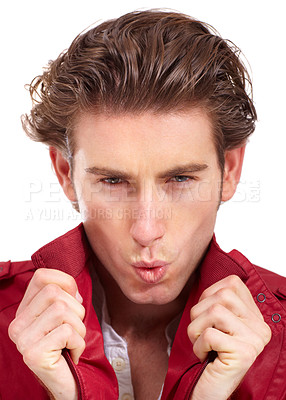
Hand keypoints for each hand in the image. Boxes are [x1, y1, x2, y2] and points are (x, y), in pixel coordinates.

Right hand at [8, 268, 85, 399]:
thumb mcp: (67, 315)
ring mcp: (23, 340)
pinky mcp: (33, 354)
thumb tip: (73, 290)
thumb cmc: (69, 346)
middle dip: (76, 309)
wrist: (69, 382)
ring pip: (62, 311)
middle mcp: (18, 324)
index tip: (74, 300)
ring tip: (72, 342)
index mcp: (24, 311)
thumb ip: (66, 296)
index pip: (42, 276)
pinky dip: (79, 343)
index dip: (65, 282)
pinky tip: (71, 354)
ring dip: (79, 328)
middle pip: (54, 292)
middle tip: (74, 329)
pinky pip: (67, 332)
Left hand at [187, 275, 271, 399]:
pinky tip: (205, 356)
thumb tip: (207, 276)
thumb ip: (217, 301)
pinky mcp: (244, 353)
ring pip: (215, 311)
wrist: (210, 389)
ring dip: (196, 329)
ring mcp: (254, 340)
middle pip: (222, 295)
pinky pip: (210, 334)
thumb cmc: (209, 354)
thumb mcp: (215, 323)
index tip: (206, 315)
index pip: (232, 283)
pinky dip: (198, 345)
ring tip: (202, 344)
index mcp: (255, 315)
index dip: (209, 294)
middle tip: (201, 333)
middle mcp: (260, 326)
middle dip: (199, 312)